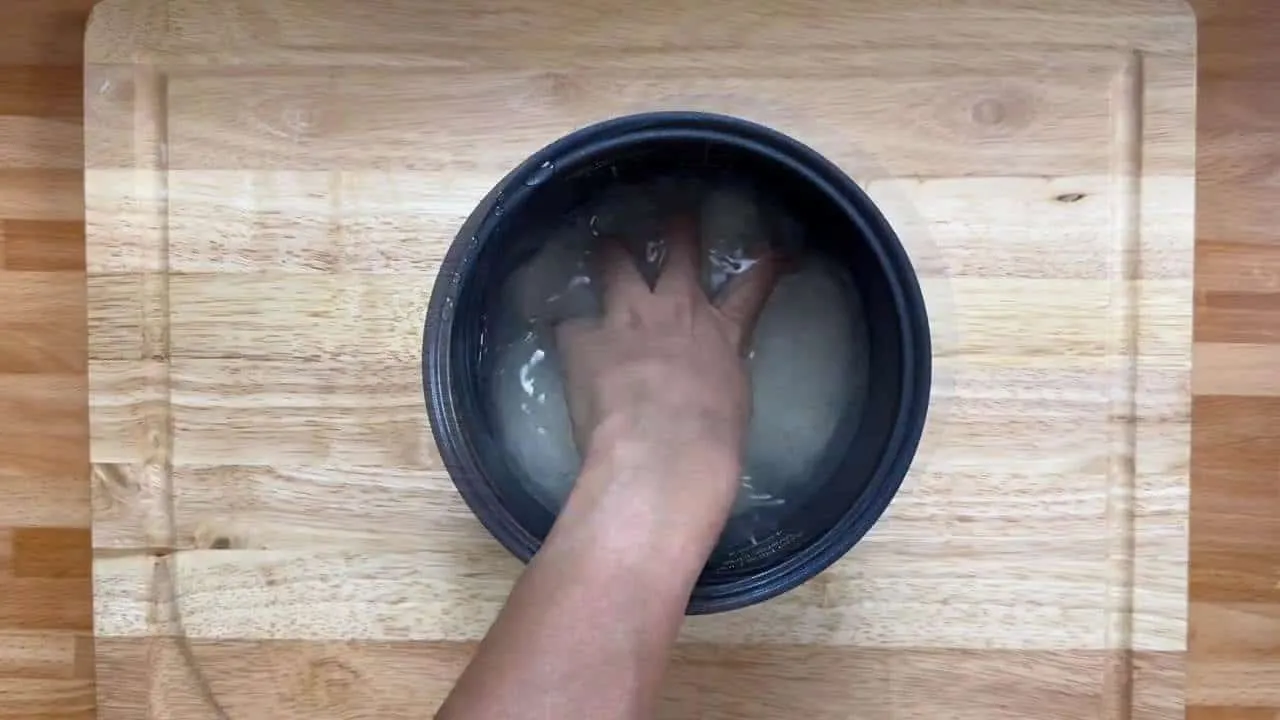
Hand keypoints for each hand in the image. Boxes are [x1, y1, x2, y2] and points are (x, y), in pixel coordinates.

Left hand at [554, 215, 777, 513]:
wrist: (662, 454)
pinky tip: (560, 335)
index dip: (765, 266)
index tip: (776, 250)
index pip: (752, 288)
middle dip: (679, 230)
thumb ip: (718, 378)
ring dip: (610, 253)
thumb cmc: (710, 441)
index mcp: (720, 334)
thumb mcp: (732, 404)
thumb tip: (708, 381)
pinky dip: (567, 329)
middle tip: (676, 215)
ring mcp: (626, 319)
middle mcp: (674, 312)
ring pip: (616, 265)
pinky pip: (568, 323)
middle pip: (679, 254)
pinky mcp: (582, 339)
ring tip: (604, 245)